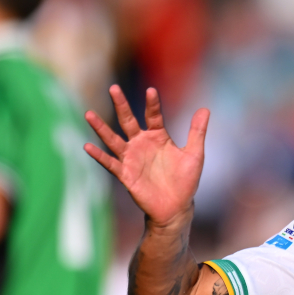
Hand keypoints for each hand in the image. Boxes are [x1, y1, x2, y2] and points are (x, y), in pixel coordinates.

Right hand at [84, 86, 208, 227]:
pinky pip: (110, 164)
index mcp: (158, 137)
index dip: (152, 104)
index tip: (151, 91)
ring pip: (113, 140)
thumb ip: (197, 132)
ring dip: (101, 128)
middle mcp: (141, 144)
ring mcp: (131, 158)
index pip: (153, 115)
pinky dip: (99, 156)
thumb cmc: (185, 181)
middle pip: (128, 121)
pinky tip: (88, 147)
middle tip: (113, 88)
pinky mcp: (126, 174)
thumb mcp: (194, 155)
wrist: (176, 207)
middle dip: (121, 105)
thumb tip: (205, 109)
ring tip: (89, 114)